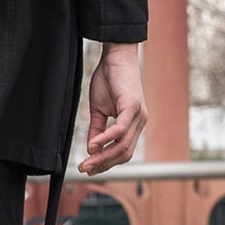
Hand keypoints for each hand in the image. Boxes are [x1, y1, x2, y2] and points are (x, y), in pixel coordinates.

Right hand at [79, 42, 145, 174]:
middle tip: (84, 169)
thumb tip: (91, 150)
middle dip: (103, 164)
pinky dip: (106, 139)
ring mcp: (139, 115)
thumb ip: (97, 130)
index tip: (89, 169)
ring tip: (87, 161)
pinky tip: (93, 145)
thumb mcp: (99, 110)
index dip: (106, 163)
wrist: (115, 55)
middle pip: (124, 153)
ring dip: (103, 156)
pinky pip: (120, 129)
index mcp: (134, 124)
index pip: (123, 152)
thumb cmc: (108, 79)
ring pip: (123, 145)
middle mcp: (140, 122)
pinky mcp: (133, 106)